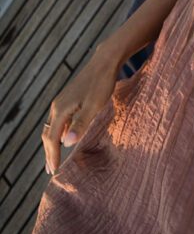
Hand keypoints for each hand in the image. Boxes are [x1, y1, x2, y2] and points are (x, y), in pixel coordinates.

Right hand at [42, 44, 121, 174]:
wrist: (104, 63)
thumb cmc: (102, 84)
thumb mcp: (94, 106)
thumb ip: (81, 124)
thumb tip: (66, 143)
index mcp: (61, 110)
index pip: (52, 139)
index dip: (53, 155)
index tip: (54, 171)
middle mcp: (57, 106)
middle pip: (48, 135)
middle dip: (49, 153)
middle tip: (51, 170)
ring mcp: (61, 102)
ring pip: (52, 127)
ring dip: (52, 144)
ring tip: (54, 157)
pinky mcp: (68, 99)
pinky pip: (58, 121)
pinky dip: (58, 132)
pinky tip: (64, 138)